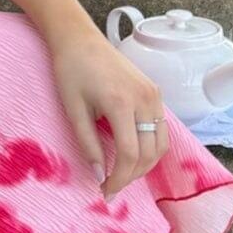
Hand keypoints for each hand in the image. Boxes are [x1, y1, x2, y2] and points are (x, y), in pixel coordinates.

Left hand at [47, 25, 169, 198]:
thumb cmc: (71, 72)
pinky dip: (151, 148)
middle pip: (149, 153)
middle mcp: (145, 99)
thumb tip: (98, 176)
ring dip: (145, 165)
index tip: (104, 192)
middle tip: (111, 187)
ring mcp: (154, 95)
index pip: (130, 154)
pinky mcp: (155, 93)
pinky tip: (133, 155)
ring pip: (161, 144)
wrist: (80, 40)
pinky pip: (162, 129)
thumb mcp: (74, 111)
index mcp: (121, 103)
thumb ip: (88, 145)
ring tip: (122, 174)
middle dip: (132, 176)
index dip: (119, 179)